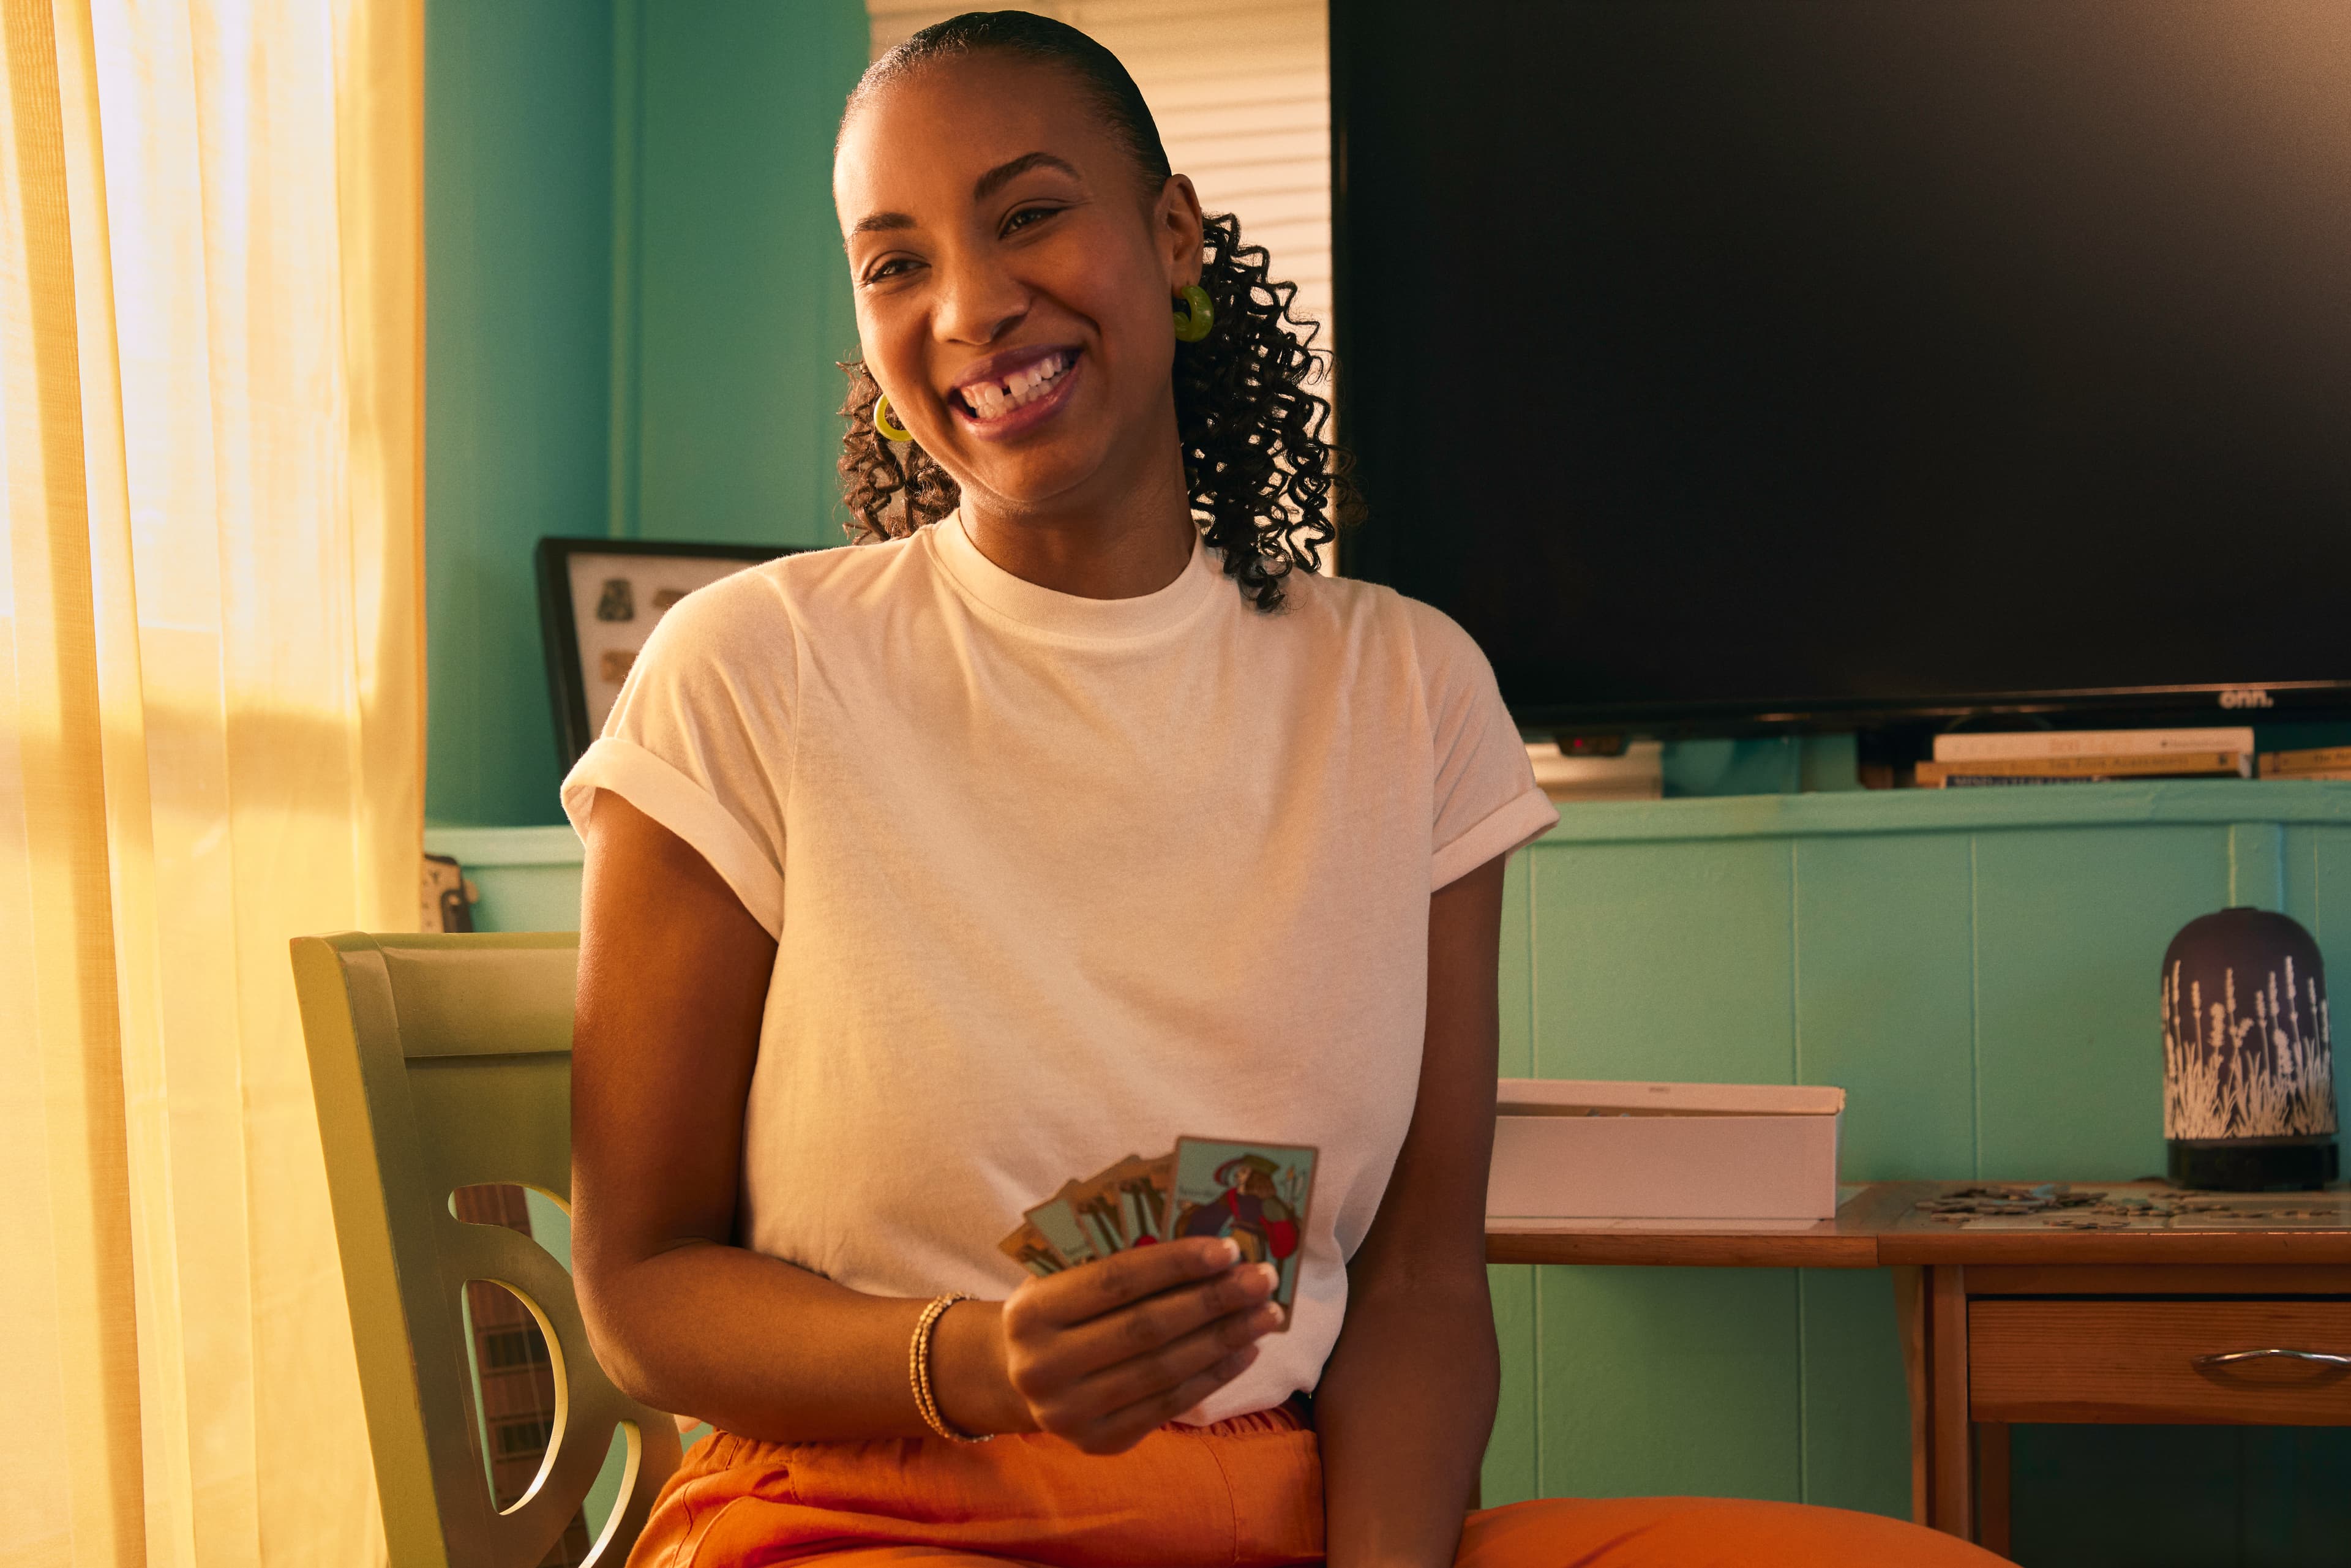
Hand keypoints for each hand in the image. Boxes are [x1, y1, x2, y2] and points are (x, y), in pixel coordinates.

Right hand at [997, 1237, 1283, 1453]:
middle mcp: (1042, 1367)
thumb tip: (1208, 1247)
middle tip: (1262, 1279)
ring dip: (1225, 1339)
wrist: (1021, 1376)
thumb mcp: (1065, 1277)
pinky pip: (1169, 1404)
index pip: (1114, 1281)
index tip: (1228, 1248)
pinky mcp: (1101, 1443)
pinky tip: (1246, 1349)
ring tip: (1266, 1314)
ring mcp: (1071, 1413)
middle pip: (1146, 1328)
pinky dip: (1214, 1375)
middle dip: (1213, 1300)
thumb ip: (1118, 1262)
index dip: (1175, 1263)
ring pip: (1164, 1370)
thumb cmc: (1059, 1310)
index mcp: (1030, 1312)